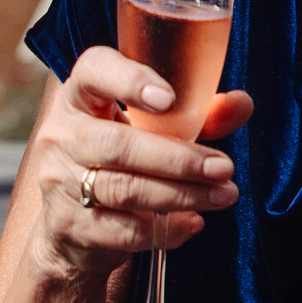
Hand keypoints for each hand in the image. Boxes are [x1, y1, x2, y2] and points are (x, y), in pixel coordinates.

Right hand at [28, 48, 249, 280]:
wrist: (70, 223)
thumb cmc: (118, 159)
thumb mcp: (149, 129)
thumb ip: (194, 116)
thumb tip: (242, 104)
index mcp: (79, 97)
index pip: (94, 72)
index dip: (130, 81)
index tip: (169, 99)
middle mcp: (61, 136)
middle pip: (117, 146)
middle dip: (177, 159)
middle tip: (222, 168)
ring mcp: (59, 182)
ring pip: (124, 190)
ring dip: (181, 194)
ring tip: (222, 195)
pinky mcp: (68, 225)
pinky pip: (123, 230)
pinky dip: (164, 229)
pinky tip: (192, 223)